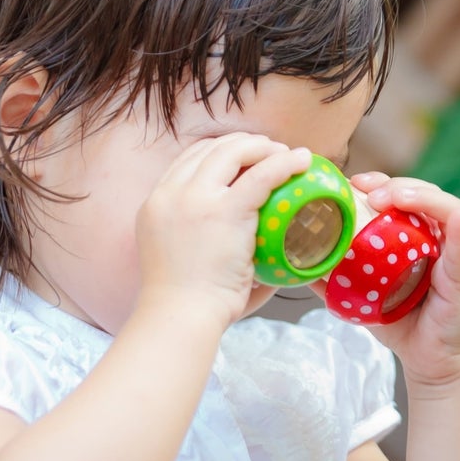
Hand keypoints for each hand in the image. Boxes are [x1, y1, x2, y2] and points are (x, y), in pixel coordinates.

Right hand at [137, 133, 311, 331]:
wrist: (180, 315)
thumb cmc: (187, 302)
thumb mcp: (178, 255)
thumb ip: (202, 239)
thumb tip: (244, 244)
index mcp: (157, 202)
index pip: (190, 159)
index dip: (221, 151)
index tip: (245, 158)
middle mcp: (171, 193)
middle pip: (211, 148)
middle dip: (244, 144)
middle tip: (271, 153)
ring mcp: (195, 199)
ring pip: (234, 152)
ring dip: (264, 148)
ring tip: (288, 156)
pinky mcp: (224, 211)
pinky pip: (261, 175)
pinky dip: (284, 163)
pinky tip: (302, 161)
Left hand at [311, 172, 459, 389]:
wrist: (430, 363)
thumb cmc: (402, 326)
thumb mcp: (363, 297)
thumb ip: (336, 280)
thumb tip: (301, 267)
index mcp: (419, 239)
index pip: (404, 197)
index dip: (379, 183)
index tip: (352, 184)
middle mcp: (441, 239)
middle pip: (422, 193)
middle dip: (391, 183)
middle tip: (361, 187)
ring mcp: (457, 251)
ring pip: (443, 203)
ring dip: (414, 193)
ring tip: (385, 197)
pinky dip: (446, 213)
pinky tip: (426, 208)